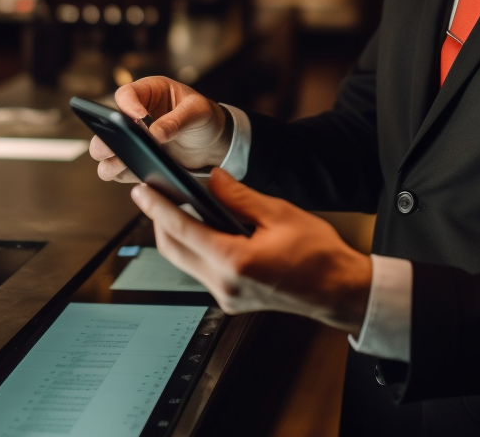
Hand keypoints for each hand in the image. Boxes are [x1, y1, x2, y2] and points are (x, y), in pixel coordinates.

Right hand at [89, 76, 233, 179]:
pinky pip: (119, 171)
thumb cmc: (204, 116)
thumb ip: (177, 120)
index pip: (125, 95)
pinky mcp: (135, 162)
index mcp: (148, 92)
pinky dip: (124, 175)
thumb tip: (154, 134)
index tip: (139, 119)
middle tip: (117, 146)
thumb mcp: (197, 112)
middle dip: (107, 138)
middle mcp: (134, 116)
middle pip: (107, 126)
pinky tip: (137, 175)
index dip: (127, 106)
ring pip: (106, 152)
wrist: (214, 142)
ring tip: (125, 163)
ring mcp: (132, 141)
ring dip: (111, 160)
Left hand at [131, 169, 372, 335]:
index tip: (142, 190)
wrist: (338, 290)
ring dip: (177, 235)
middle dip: (159, 221)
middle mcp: (224, 285)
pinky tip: (203, 228)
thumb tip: (211, 179)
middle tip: (154, 194)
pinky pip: (201, 270)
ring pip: (184, 262)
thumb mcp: (279, 213)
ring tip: (177, 206)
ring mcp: (226, 297)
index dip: (157, 207)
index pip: (182, 230)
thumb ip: (239, 196)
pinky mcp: (231, 300)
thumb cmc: (318, 254)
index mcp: (235, 261)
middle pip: (174, 250)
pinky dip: (195, 247)